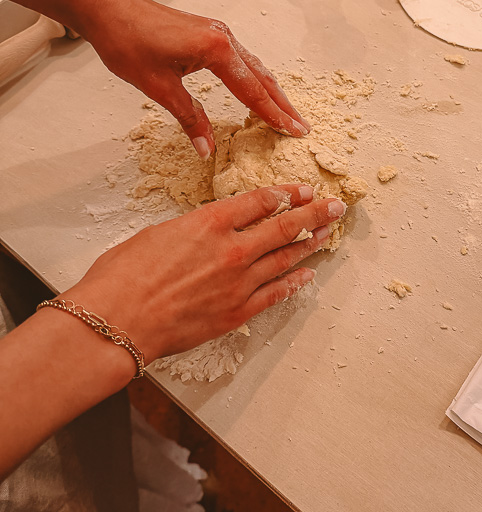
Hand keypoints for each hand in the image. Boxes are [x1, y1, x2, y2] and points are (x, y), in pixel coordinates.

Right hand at [66, 185, 345, 362]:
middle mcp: (232, 249)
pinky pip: (276, 293)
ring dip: (310, 244)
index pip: (260, 201)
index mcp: (210, 222)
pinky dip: (294, 282)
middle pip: (284, 225)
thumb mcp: (159, 233)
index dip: (286, 193)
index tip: (301, 190)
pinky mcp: (238, 311)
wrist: (118, 321)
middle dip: (314, 213)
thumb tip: (210, 231)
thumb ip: (194, 229)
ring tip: (328, 234)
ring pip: (286, 258)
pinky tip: (307, 274)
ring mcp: (239, 282)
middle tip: (334, 206)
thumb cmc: (124, 276)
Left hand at [76, 0, 309, 157]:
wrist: (104, 7)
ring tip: (285, 111)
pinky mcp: (206, 32)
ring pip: (253, 66)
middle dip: (282, 104)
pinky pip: (240, 58)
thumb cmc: (126, 40)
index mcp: (216, 49)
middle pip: (261, 77)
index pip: (253, 90)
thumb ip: (188, 117)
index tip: (294, 131)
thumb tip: (206, 147)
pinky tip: (254, 87)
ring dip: (270, 90)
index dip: (273, 115)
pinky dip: (253, 77)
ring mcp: (216, 32)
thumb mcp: (158, 86)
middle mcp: (222, 37)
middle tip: (301, 126)